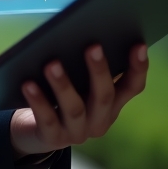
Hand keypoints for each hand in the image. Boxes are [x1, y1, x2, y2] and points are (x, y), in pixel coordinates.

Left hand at [9, 43, 148, 155]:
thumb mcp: (76, 81)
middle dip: (99, 71)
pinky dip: (38, 101)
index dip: (138, 68)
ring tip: (52, 64)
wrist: (33, 131)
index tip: (139, 44)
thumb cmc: (58, 95)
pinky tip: (28, 84)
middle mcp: (99, 120)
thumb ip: (82, 64)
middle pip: (104, 96)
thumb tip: (82, 29)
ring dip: (64, 85)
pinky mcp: (52, 139)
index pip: (132, 87)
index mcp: (110, 104)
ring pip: (74, 109)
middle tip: (93, 46)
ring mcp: (77, 133)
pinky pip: (47, 119)